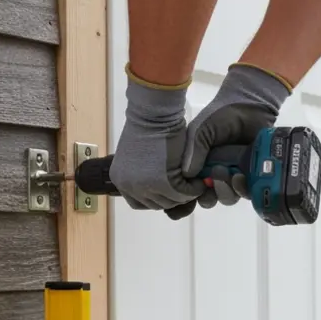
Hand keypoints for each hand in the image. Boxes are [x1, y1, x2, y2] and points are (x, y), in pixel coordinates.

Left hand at [109, 71, 208, 218]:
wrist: (154, 115)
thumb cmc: (148, 127)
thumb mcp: (139, 157)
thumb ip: (144, 174)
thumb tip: (161, 189)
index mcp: (120, 180)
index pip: (139, 203)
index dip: (157, 198)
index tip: (170, 190)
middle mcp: (129, 187)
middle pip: (157, 204)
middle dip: (174, 197)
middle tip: (188, 186)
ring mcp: (145, 187)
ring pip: (171, 201)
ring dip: (185, 193)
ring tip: (194, 183)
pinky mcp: (164, 184)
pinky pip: (184, 194)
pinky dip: (194, 189)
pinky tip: (200, 181)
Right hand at [179, 63, 291, 211]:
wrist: (249, 106)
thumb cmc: (220, 116)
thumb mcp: (201, 131)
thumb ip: (194, 151)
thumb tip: (187, 176)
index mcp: (197, 165)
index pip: (189, 190)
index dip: (188, 199)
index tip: (189, 197)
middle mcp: (214, 174)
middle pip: (208, 199)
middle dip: (209, 195)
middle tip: (213, 178)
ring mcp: (233, 176)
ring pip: (227, 197)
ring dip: (225, 191)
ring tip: (228, 173)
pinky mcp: (251, 175)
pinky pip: (246, 193)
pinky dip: (241, 189)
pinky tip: (240, 176)